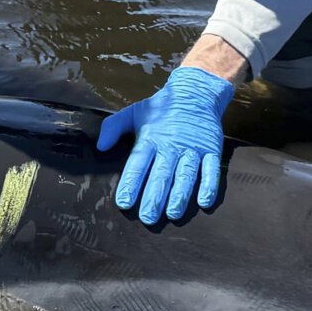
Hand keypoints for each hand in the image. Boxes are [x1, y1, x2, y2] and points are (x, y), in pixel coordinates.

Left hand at [98, 66, 234, 222]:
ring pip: (186, 174)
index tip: (123, 202)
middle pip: (162, 174)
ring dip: (179, 195)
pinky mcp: (211, 149)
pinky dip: (209, 186)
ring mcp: (193, 148)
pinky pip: (211, 170)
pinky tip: (204, 202)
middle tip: (147, 218)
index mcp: (150, 137)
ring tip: (172, 214)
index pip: (138, 163)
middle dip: (154, 197)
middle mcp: (171, 145)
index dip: (131, 183)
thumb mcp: (134, 112)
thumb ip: (113, 127)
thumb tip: (100, 147)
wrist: (196, 92)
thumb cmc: (161, 107)